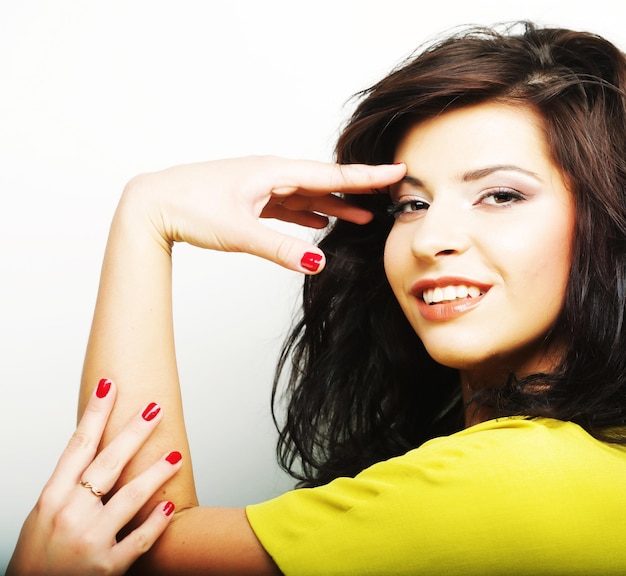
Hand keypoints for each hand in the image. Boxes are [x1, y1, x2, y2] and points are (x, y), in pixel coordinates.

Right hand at [7, 379, 182, 575]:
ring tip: (176, 454)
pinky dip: (155, 523)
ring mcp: (89, 541)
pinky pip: (137, 541)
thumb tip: (98, 450)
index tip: (109, 386)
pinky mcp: (106, 568)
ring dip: (155, 473)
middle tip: (155, 409)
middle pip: (107, 463)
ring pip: (128, 497)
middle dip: (133, 432)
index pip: (78, 445)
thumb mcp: (44, 514)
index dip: (95, 413)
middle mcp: (69, 515)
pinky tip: (168, 506)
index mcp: (52, 498)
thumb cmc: (37, 556)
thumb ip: (71, 485)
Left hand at [121, 156, 405, 272]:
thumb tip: (319, 262)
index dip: (365, 176)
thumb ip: (280, 248)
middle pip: (322, 183)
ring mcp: (259, 187)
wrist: (153, 204)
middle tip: (385, 198)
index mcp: (272, 173)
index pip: (330, 175)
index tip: (396, 170)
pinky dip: (306, 214)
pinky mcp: (249, 200)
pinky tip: (317, 223)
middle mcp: (270, 175)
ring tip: (359, 217)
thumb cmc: (190, 208)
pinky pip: (287, 205)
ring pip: (305, 196)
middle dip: (354, 192)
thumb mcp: (239, 231)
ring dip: (332, 207)